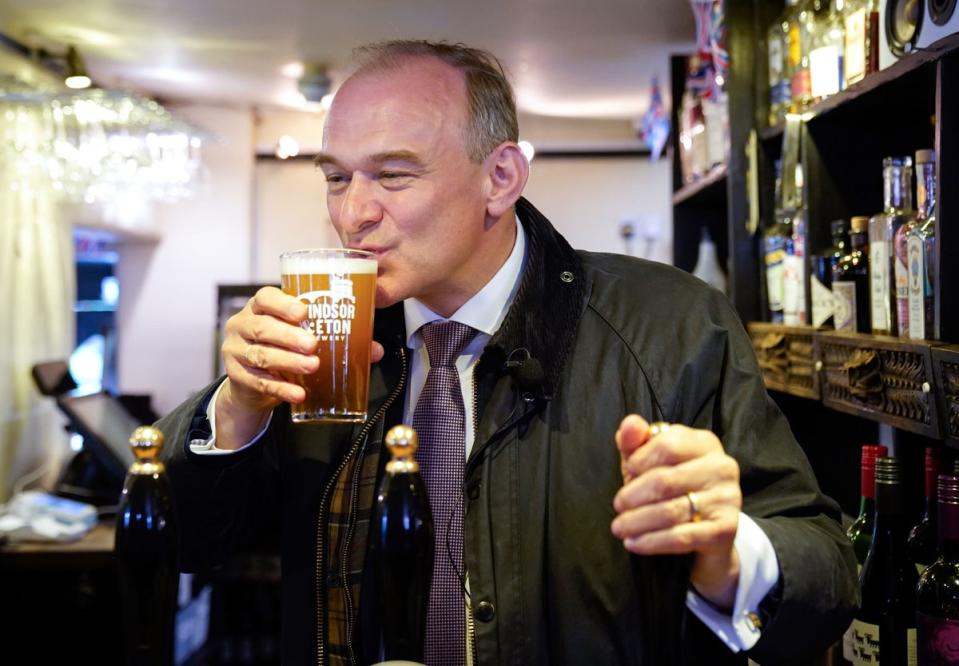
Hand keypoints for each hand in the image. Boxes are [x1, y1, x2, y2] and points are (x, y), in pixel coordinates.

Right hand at [217, 286, 383, 447]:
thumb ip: (334, 338)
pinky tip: (299, 393)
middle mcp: (242, 325)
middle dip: (289, 336)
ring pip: (261, 355)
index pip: (265, 298)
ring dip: (289, 361)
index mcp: (259, 308)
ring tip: (312, 366)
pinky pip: (260, 382)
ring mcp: (236, 351)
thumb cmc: (281, 347)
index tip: (304, 313)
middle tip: (313, 344)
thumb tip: (375, 350)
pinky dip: (282, 388)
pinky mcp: (237, 377)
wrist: (251, 380)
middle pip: (262, 327)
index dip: (283, 303)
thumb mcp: (299, 336)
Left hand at [611, 414, 741, 609]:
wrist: (708, 533)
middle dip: (633, 495)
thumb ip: (636, 442)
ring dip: (637, 521)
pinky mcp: (726, 530)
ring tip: (619, 528)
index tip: (627, 473)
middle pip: (665, 480)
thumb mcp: (650, 462)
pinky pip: (681, 537)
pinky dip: (651, 541)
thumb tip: (630, 424)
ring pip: (670, 510)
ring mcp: (728, 498)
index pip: (667, 445)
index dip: (640, 460)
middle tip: (617, 505)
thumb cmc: (673, 489)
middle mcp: (722, 467)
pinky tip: (634, 543)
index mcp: (704, 443)